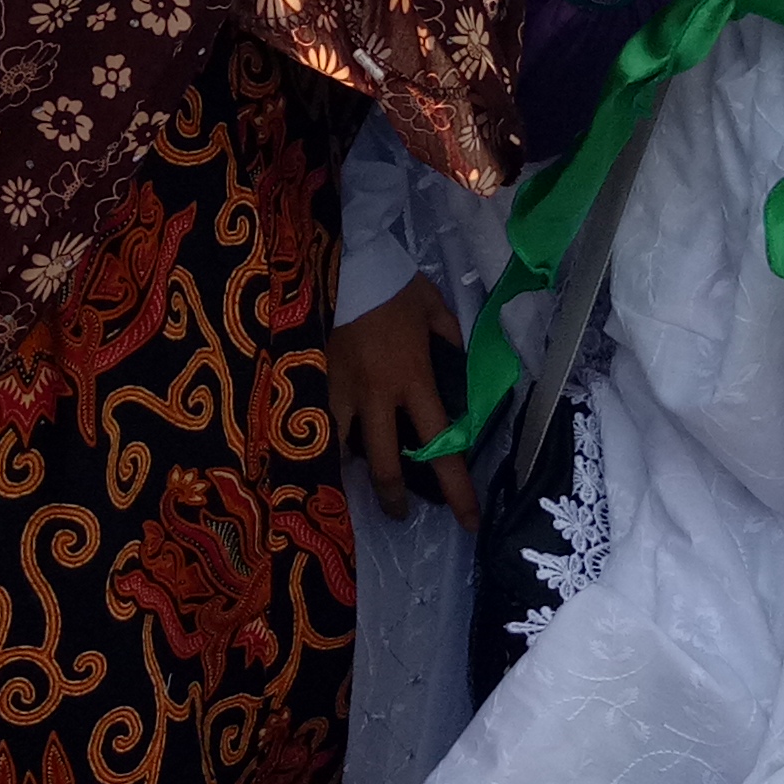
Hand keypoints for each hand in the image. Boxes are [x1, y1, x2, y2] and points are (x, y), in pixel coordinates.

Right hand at [331, 277, 473, 524]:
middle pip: (386, 467)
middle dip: (395, 499)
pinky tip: (327, 448)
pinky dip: (326, 442)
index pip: (441, 449)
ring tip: (358, 481)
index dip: (457, 491)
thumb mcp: (436, 310)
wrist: (345, 262)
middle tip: (401, 512)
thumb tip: (457, 366)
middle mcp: (378, 398)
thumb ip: (450, 343)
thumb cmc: (394, 286)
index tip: (469, 521)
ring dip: (354, 474)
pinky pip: (321, 425)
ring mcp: (341, 393)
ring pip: (344, 453)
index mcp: (415, 382)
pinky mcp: (314, 383)